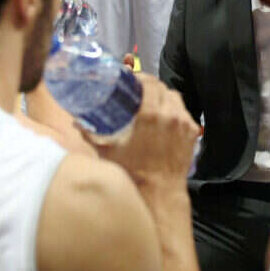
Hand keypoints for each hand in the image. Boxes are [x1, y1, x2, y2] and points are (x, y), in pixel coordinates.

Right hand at [83, 72, 200, 182]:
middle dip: (151, 87)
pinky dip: (174, 112)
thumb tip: (77, 122)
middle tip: (139, 93)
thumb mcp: (108, 152)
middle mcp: (171, 116)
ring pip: (176, 99)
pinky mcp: (192, 134)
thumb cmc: (134, 174)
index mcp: (151, 115)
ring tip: (152, 106)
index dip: (140, 77)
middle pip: (163, 88)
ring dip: (164, 98)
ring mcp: (184, 124)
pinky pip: (184, 114)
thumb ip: (90, 134)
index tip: (132, 80)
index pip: (150, 82)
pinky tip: (164, 121)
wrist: (159, 193)